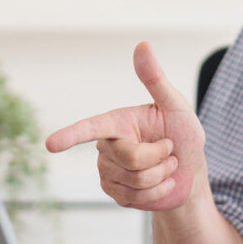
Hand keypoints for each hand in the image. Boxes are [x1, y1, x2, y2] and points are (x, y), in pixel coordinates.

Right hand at [46, 42, 206, 210]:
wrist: (191, 171)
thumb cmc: (183, 134)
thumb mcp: (175, 105)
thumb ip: (155, 78)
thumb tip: (143, 45)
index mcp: (117, 123)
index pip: (90, 128)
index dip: (70, 136)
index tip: (51, 144)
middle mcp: (107, 147)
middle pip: (130, 158)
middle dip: (159, 156)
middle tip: (169, 150)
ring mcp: (110, 172)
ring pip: (136, 180)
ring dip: (162, 174)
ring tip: (166, 165)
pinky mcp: (117, 194)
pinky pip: (138, 198)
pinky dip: (159, 191)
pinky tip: (163, 183)